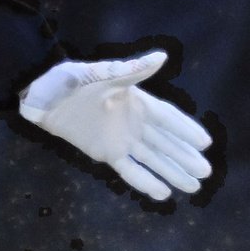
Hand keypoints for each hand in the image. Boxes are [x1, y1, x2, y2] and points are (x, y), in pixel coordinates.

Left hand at [19, 51, 211, 201]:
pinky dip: (146, 182)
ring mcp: (122, 140)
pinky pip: (130, 171)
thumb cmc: (71, 79)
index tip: (205, 144)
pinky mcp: (107, 153)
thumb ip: (132, 71)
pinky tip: (163, 194)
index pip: (168, 119)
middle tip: (206, 172)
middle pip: (166, 143)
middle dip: (186, 157)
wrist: (43, 97)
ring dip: (173, 172)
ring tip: (194, 187)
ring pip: (153, 160)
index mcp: (138, 101)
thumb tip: (161, 57)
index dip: (186, 130)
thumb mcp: (102, 73)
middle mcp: (135, 123)